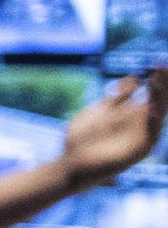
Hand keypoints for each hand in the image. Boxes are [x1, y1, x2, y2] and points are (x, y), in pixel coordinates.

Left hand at [63, 69, 167, 188]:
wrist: (69, 165)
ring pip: (157, 114)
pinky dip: (152, 121)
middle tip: (164, 65)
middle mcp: (140, 124)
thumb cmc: (81, 140)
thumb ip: (116, 98)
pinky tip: (151, 108)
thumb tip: (134, 78)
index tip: (159, 61)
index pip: (151, 93)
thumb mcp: (99, 112)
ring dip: (159, 98)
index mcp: (132, 114)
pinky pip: (150, 134)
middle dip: (164, 84)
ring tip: (157, 80)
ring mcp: (141, 137)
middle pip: (159, 101)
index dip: (157, 78)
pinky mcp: (138, 151)